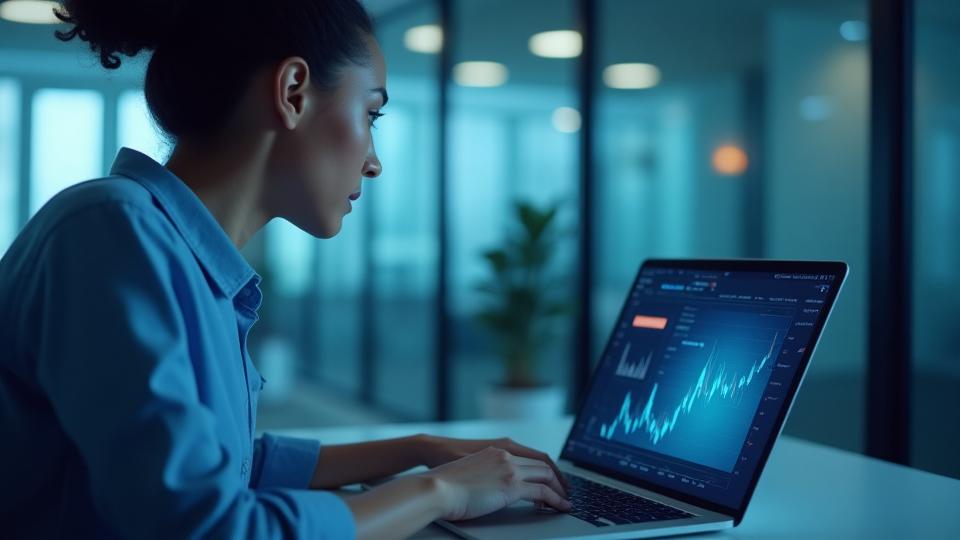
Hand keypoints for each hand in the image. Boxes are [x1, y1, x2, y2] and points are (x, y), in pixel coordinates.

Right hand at [417, 435, 569, 491]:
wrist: (436, 486)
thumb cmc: (445, 482)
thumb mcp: (470, 470)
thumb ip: (487, 473)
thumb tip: (494, 488)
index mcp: (498, 449)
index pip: (532, 455)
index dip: (547, 468)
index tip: (553, 479)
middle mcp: (506, 455)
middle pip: (544, 463)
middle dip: (558, 479)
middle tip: (565, 491)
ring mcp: (509, 469)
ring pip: (546, 476)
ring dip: (560, 489)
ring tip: (565, 502)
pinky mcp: (511, 486)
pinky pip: (543, 492)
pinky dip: (556, 500)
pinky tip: (560, 507)